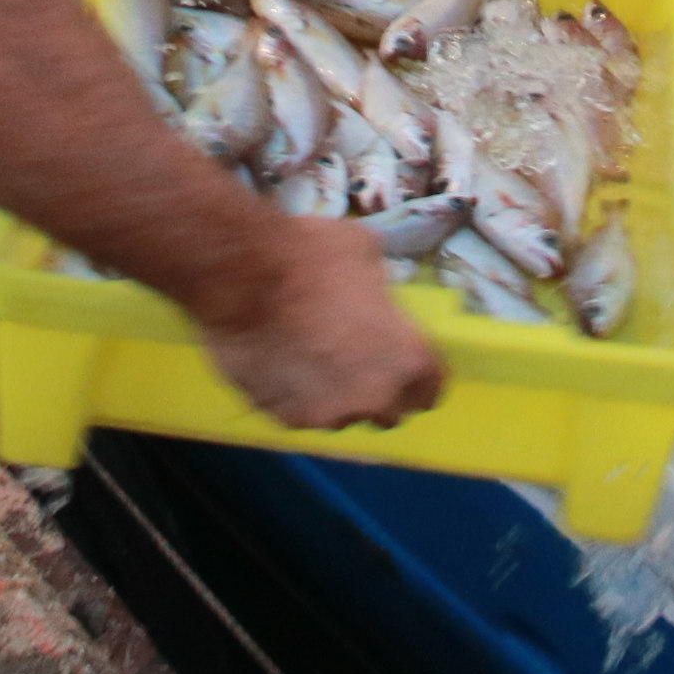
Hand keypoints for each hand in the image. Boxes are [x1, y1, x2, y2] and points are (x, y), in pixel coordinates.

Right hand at [196, 218, 447, 431]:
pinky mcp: (282, 417)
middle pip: (389, 413)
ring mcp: (326, 414)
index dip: (417, 375)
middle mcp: (373, 398)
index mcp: (407, 360)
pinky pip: (297, 412)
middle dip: (377, 392)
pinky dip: (293, 395)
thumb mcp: (366, 255)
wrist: (243, 276)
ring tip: (308, 358)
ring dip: (333, 395)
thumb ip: (378, 290)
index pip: (430, 391)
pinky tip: (279, 362)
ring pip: (340, 416)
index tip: (402, 361)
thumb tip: (371, 291)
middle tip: (355, 360)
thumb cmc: (314, 257)